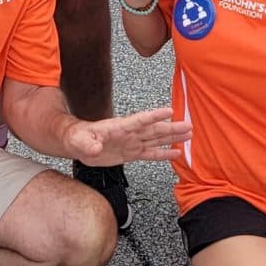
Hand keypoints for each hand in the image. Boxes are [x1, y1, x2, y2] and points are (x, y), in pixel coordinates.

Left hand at [68, 106, 192, 166]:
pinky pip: (150, 154)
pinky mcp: (130, 154)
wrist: (77, 143)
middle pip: (154, 129)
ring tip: (189, 135)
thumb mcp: (80, 140)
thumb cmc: (78, 137)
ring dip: (172, 137)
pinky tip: (176, 153)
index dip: (154, 116)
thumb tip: (95, 148)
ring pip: (156, 139)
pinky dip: (164, 154)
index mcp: (119, 127)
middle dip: (171, 128)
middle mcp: (129, 134)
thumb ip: (88, 144)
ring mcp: (132, 143)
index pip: (139, 120)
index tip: (169, 111)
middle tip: (188, 126)